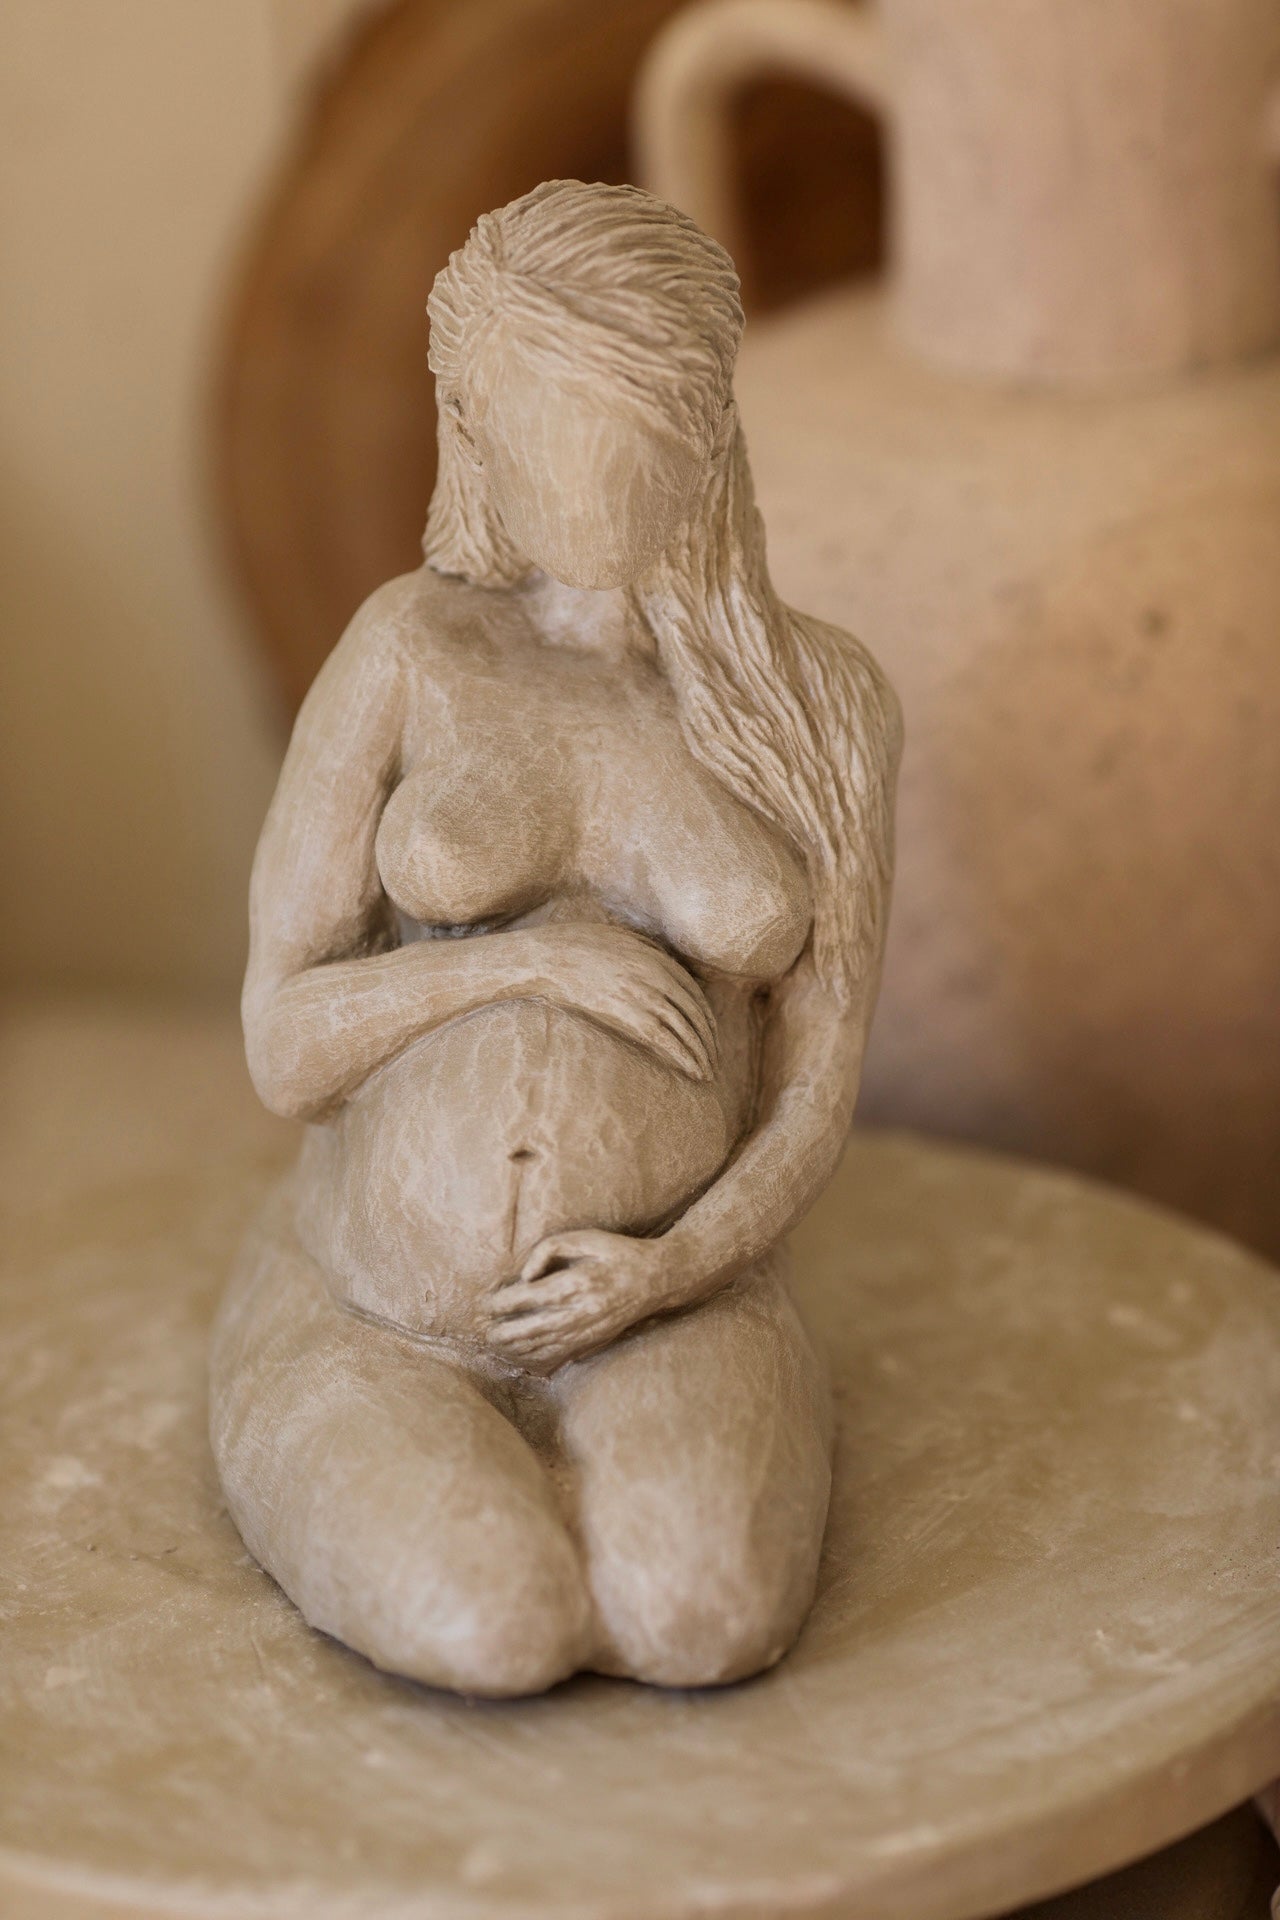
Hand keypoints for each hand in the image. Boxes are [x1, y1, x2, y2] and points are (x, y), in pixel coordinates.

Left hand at [485, 1229, 682, 1370]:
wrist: (657, 1279)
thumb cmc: (618, 1253)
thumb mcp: (586, 1237)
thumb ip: (550, 1249)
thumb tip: (525, 1275)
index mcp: (576, 1283)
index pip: (528, 1297)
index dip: (502, 1303)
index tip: (485, 1304)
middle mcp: (580, 1311)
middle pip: (530, 1329)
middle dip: (502, 1332)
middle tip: (482, 1330)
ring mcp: (587, 1330)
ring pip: (542, 1346)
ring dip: (515, 1348)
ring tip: (495, 1344)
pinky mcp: (593, 1341)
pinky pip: (559, 1355)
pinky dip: (536, 1358)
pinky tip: (521, 1356)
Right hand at [518, 923, 718, 1080]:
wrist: (547, 958)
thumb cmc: (573, 945)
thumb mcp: (616, 936)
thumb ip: (642, 946)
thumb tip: (659, 956)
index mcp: (656, 957)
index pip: (693, 992)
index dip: (705, 1016)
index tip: (709, 1033)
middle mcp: (658, 976)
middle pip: (695, 1013)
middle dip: (709, 1039)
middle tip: (714, 1058)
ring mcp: (646, 995)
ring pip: (686, 1029)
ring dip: (701, 1054)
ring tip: (708, 1072)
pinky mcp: (630, 1015)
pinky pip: (667, 1041)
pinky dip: (685, 1058)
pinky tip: (694, 1073)